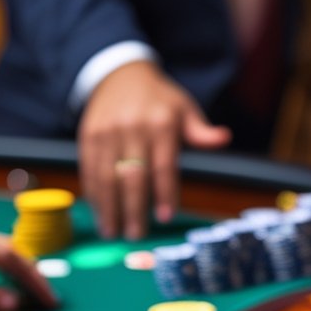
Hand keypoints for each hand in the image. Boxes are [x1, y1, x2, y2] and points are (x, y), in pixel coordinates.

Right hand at [79, 60, 230, 240]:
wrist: (120, 74)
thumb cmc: (160, 100)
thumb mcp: (185, 109)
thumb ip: (201, 131)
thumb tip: (223, 138)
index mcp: (161, 123)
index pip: (163, 165)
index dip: (165, 192)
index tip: (165, 217)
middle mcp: (131, 128)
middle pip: (133, 175)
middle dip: (134, 209)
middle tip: (137, 236)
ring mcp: (106, 132)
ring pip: (107, 176)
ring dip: (109, 208)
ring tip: (113, 233)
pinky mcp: (87, 136)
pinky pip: (89, 169)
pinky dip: (94, 195)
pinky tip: (100, 213)